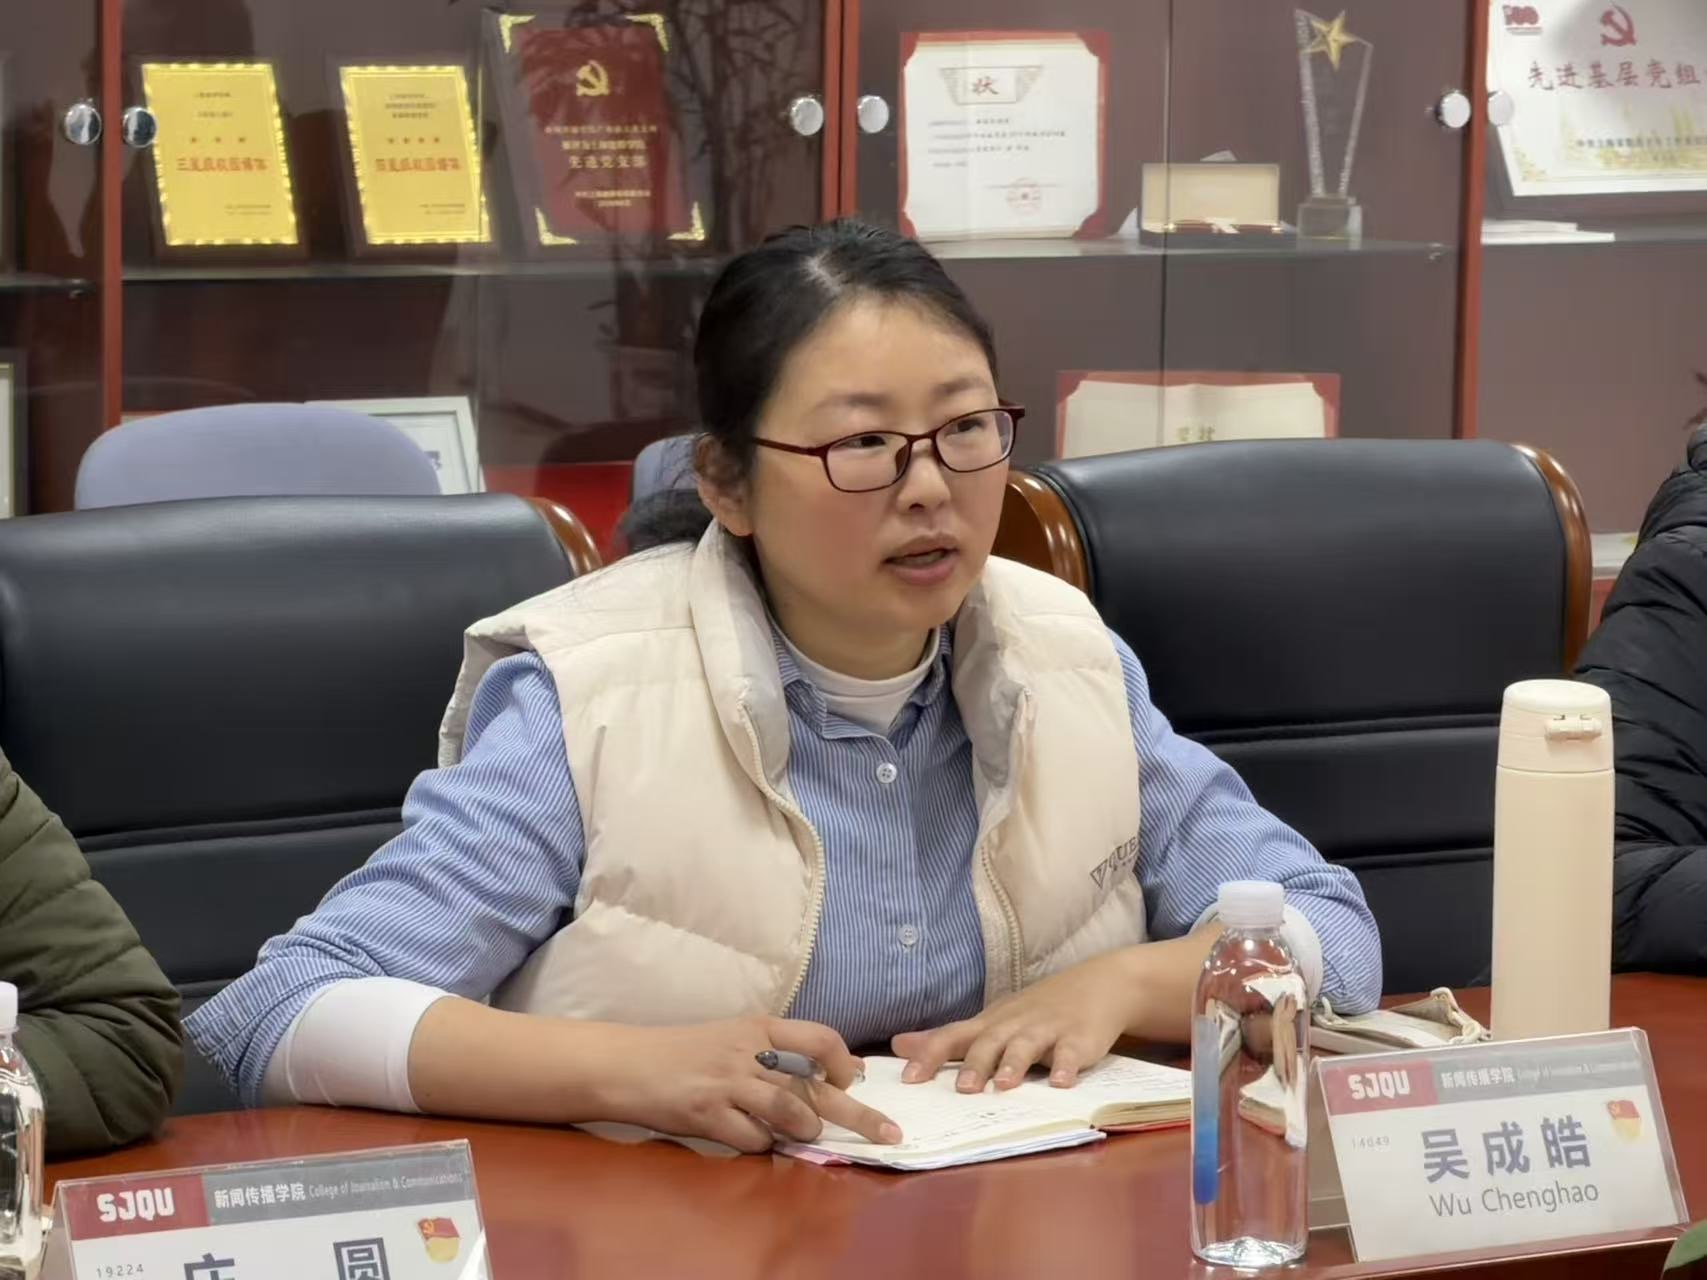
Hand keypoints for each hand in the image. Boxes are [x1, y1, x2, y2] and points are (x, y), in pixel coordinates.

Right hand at [592, 1016, 901, 1153]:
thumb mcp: (734, 1037)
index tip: (853, 1081)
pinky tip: (750, 1138)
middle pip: (815, 1085)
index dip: (845, 1063)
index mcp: (759, 1028)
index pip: (820, 1039)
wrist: (628, 1065)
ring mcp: (728, 1083)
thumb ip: (777, 1051)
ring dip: (805, 1130)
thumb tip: (831, 1074)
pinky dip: (760, 1145)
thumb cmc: (685, 1052)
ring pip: (789, 1112)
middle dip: (858, 1113)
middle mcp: (748, 1053)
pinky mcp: (707, 1114)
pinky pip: (752, 1139)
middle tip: (888, 1132)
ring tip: (806, 1135)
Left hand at [892, 949, 1140, 1092]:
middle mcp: (1014, 1024)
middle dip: (975, 1065)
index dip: (930, 1055)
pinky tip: (1061, 1083)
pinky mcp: (1080, 1038)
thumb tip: (898, 1045)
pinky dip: (1067, 1067)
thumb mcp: (990, 1021)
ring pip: (1027, 1045)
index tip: (908, 1079)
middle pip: (989, 1042)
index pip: (953, 1037)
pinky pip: (1073, 1052)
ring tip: (1004, 1086)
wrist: (1097, 984)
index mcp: (990, 1024)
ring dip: (1014, 1064)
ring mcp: (1048, 1029)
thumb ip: (948, 1038)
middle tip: (961, 1090)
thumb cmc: (1035, 1010)